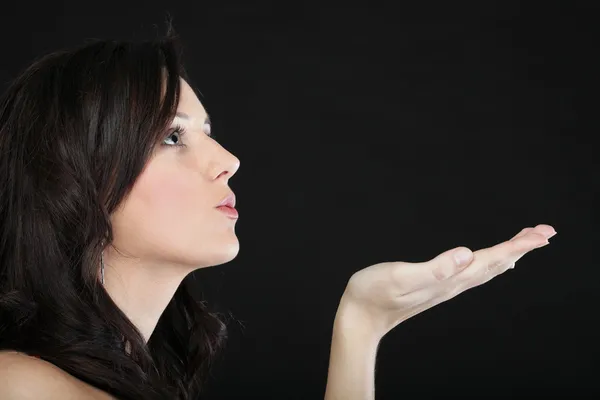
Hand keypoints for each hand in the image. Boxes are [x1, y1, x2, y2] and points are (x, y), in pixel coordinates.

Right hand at [338, 224, 556, 340]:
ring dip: (509, 255)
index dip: (517, 246)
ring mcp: (445, 287)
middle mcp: (452, 285)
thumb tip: (466, 254)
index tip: (541, 234)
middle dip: (521, 248)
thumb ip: (434, 268)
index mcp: (448, 280)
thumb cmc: (372, 294)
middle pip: (495, 265)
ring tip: (526, 244)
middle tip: (546, 232)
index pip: (490, 260)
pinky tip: (491, 262)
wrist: (360, 317)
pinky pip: (473, 274)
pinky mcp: (436, 287)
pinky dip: (490, 264)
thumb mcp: (400, 277)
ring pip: (486, 269)